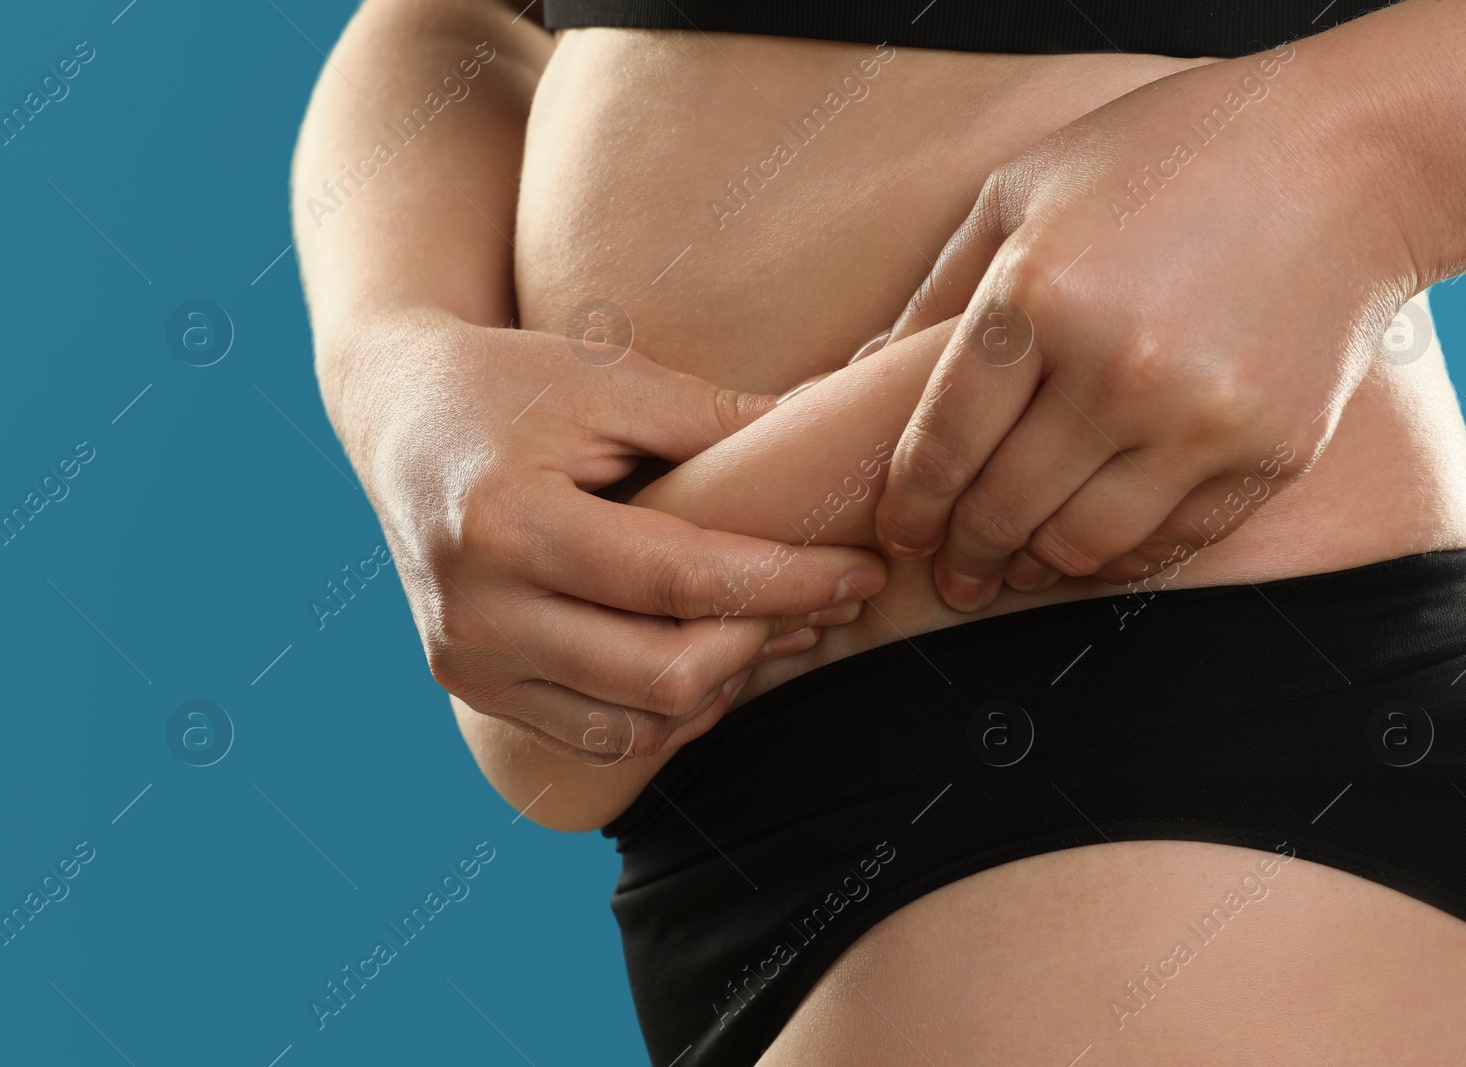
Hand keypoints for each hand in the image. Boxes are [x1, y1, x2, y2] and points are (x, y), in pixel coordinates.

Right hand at [338, 309, 886, 759]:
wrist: (396, 415)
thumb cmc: (509, 382)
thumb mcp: (610, 378)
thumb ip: (717, 418)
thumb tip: (833, 435)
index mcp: (506, 521)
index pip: (680, 580)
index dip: (787, 581)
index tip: (862, 570)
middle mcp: (476, 611)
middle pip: (660, 675)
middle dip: (763, 641)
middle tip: (827, 600)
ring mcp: (468, 661)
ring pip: (634, 729)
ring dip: (723, 687)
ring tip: (777, 628)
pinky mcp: (473, 686)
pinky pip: (597, 736)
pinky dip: (669, 710)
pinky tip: (713, 658)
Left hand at [876, 44, 1419, 608]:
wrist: (1348, 159)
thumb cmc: (1165, 158)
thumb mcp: (1024, 192)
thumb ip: (938, 289)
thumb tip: (855, 374)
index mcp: (1037, 294)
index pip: (944, 441)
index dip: (911, 504)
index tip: (900, 534)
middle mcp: (1115, 367)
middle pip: (1003, 506)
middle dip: (961, 554)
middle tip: (949, 575)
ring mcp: (1200, 417)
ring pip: (1082, 545)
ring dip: (1034, 568)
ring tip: (1014, 568)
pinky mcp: (1270, 450)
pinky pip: (1172, 541)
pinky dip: (1120, 561)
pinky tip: (1094, 553)